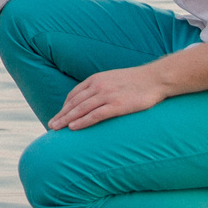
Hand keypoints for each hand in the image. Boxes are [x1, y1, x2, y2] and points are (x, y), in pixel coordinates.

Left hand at [47, 65, 166, 129]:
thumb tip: (93, 98)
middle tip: (51, 126)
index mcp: (96, 79)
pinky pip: (95, 115)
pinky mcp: (117, 105)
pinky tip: (74, 128)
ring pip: (81, 109)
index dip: (65, 106)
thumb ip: (101, 87)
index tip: (59, 116)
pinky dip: (82, 121)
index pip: (74, 94)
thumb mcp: (114, 79)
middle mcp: (99, 86)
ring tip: (57, 129)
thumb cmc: (136, 81)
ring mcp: (107, 95)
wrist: (156, 78)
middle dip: (61, 115)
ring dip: (67, 120)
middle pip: (74, 103)